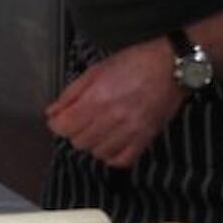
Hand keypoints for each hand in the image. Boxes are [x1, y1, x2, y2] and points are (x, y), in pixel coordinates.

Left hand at [45, 37, 186, 167]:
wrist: (171, 66)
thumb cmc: (133, 63)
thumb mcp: (95, 71)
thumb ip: (71, 94)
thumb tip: (52, 112)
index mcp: (97, 99)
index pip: (64, 127)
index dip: (57, 124)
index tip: (59, 119)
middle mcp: (113, 118)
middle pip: (79, 142)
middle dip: (74, 132)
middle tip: (80, 121)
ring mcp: (131, 131)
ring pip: (99, 153)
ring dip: (93, 143)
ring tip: (97, 129)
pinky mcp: (147, 138)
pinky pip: (123, 160)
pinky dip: (113, 155)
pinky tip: (111, 142)